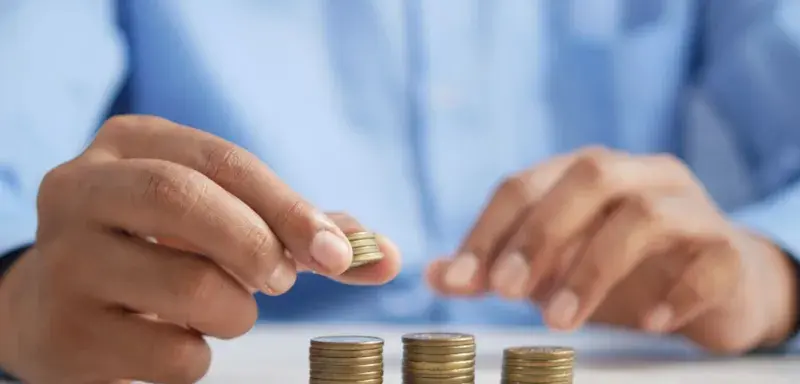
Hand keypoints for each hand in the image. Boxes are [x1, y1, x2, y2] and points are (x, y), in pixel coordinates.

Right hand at [0, 115, 400, 382]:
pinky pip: (168, 353)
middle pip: (185, 199)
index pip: (223, 161)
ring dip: (235, 311)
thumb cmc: (161, 250)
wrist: (60, 306)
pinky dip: (199, 356)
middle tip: (281, 281)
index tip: (339, 254)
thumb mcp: (219, 219)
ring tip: (223, 310)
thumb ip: (300, 232)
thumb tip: (386, 256)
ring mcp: (64, 260)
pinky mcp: (64, 331)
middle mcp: (82, 188)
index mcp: (130, 144)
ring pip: (188, 286)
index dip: (290, 207)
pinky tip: (177, 340)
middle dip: (257, 245)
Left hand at [427, 147, 796, 353]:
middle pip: (588, 177)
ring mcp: (689, 207)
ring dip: (593, 268)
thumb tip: (435, 275)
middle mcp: (639, 175)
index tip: (459, 279)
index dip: (488, 229)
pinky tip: (648, 322)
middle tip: (506, 291)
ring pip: (644, 215)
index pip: (525, 184)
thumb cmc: (623, 269)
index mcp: (586, 173)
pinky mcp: (729, 249)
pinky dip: (676, 292)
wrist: (717, 284)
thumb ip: (498, 267)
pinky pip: (710, 260)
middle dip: (539, 234)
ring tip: (561, 321)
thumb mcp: (552, 267)